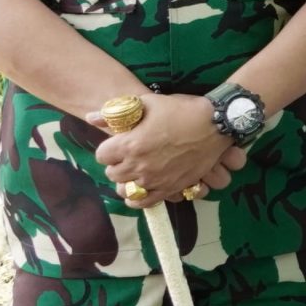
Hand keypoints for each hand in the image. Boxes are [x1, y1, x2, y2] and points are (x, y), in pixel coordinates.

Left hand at [95, 91, 242, 207]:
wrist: (216, 123)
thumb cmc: (181, 109)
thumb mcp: (148, 103)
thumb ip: (116, 112)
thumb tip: (89, 117)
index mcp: (129, 144)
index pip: (102, 155)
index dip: (109, 148)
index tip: (119, 143)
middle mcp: (138, 166)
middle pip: (112, 173)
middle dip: (117, 163)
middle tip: (128, 155)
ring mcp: (154, 180)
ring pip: (125, 189)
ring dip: (127, 181)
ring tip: (136, 171)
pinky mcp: (170, 188)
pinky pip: (144, 202)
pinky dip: (138, 198)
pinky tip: (142, 189)